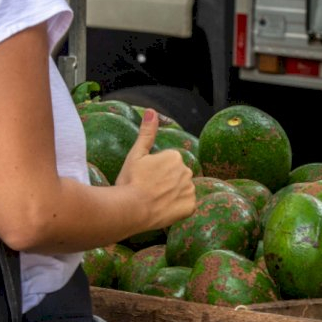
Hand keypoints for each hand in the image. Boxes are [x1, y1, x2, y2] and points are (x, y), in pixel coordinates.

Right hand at [115, 108, 195, 229]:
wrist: (131, 209)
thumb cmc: (130, 181)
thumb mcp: (136, 154)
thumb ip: (147, 133)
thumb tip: (151, 111)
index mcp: (175, 156)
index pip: (167, 164)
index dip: (154, 172)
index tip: (144, 179)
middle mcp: (187, 171)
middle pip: (177, 176)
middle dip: (166, 182)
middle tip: (148, 190)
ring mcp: (190, 190)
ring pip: (182, 191)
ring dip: (173, 195)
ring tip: (154, 201)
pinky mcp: (190, 207)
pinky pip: (186, 206)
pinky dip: (177, 209)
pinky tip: (163, 210)